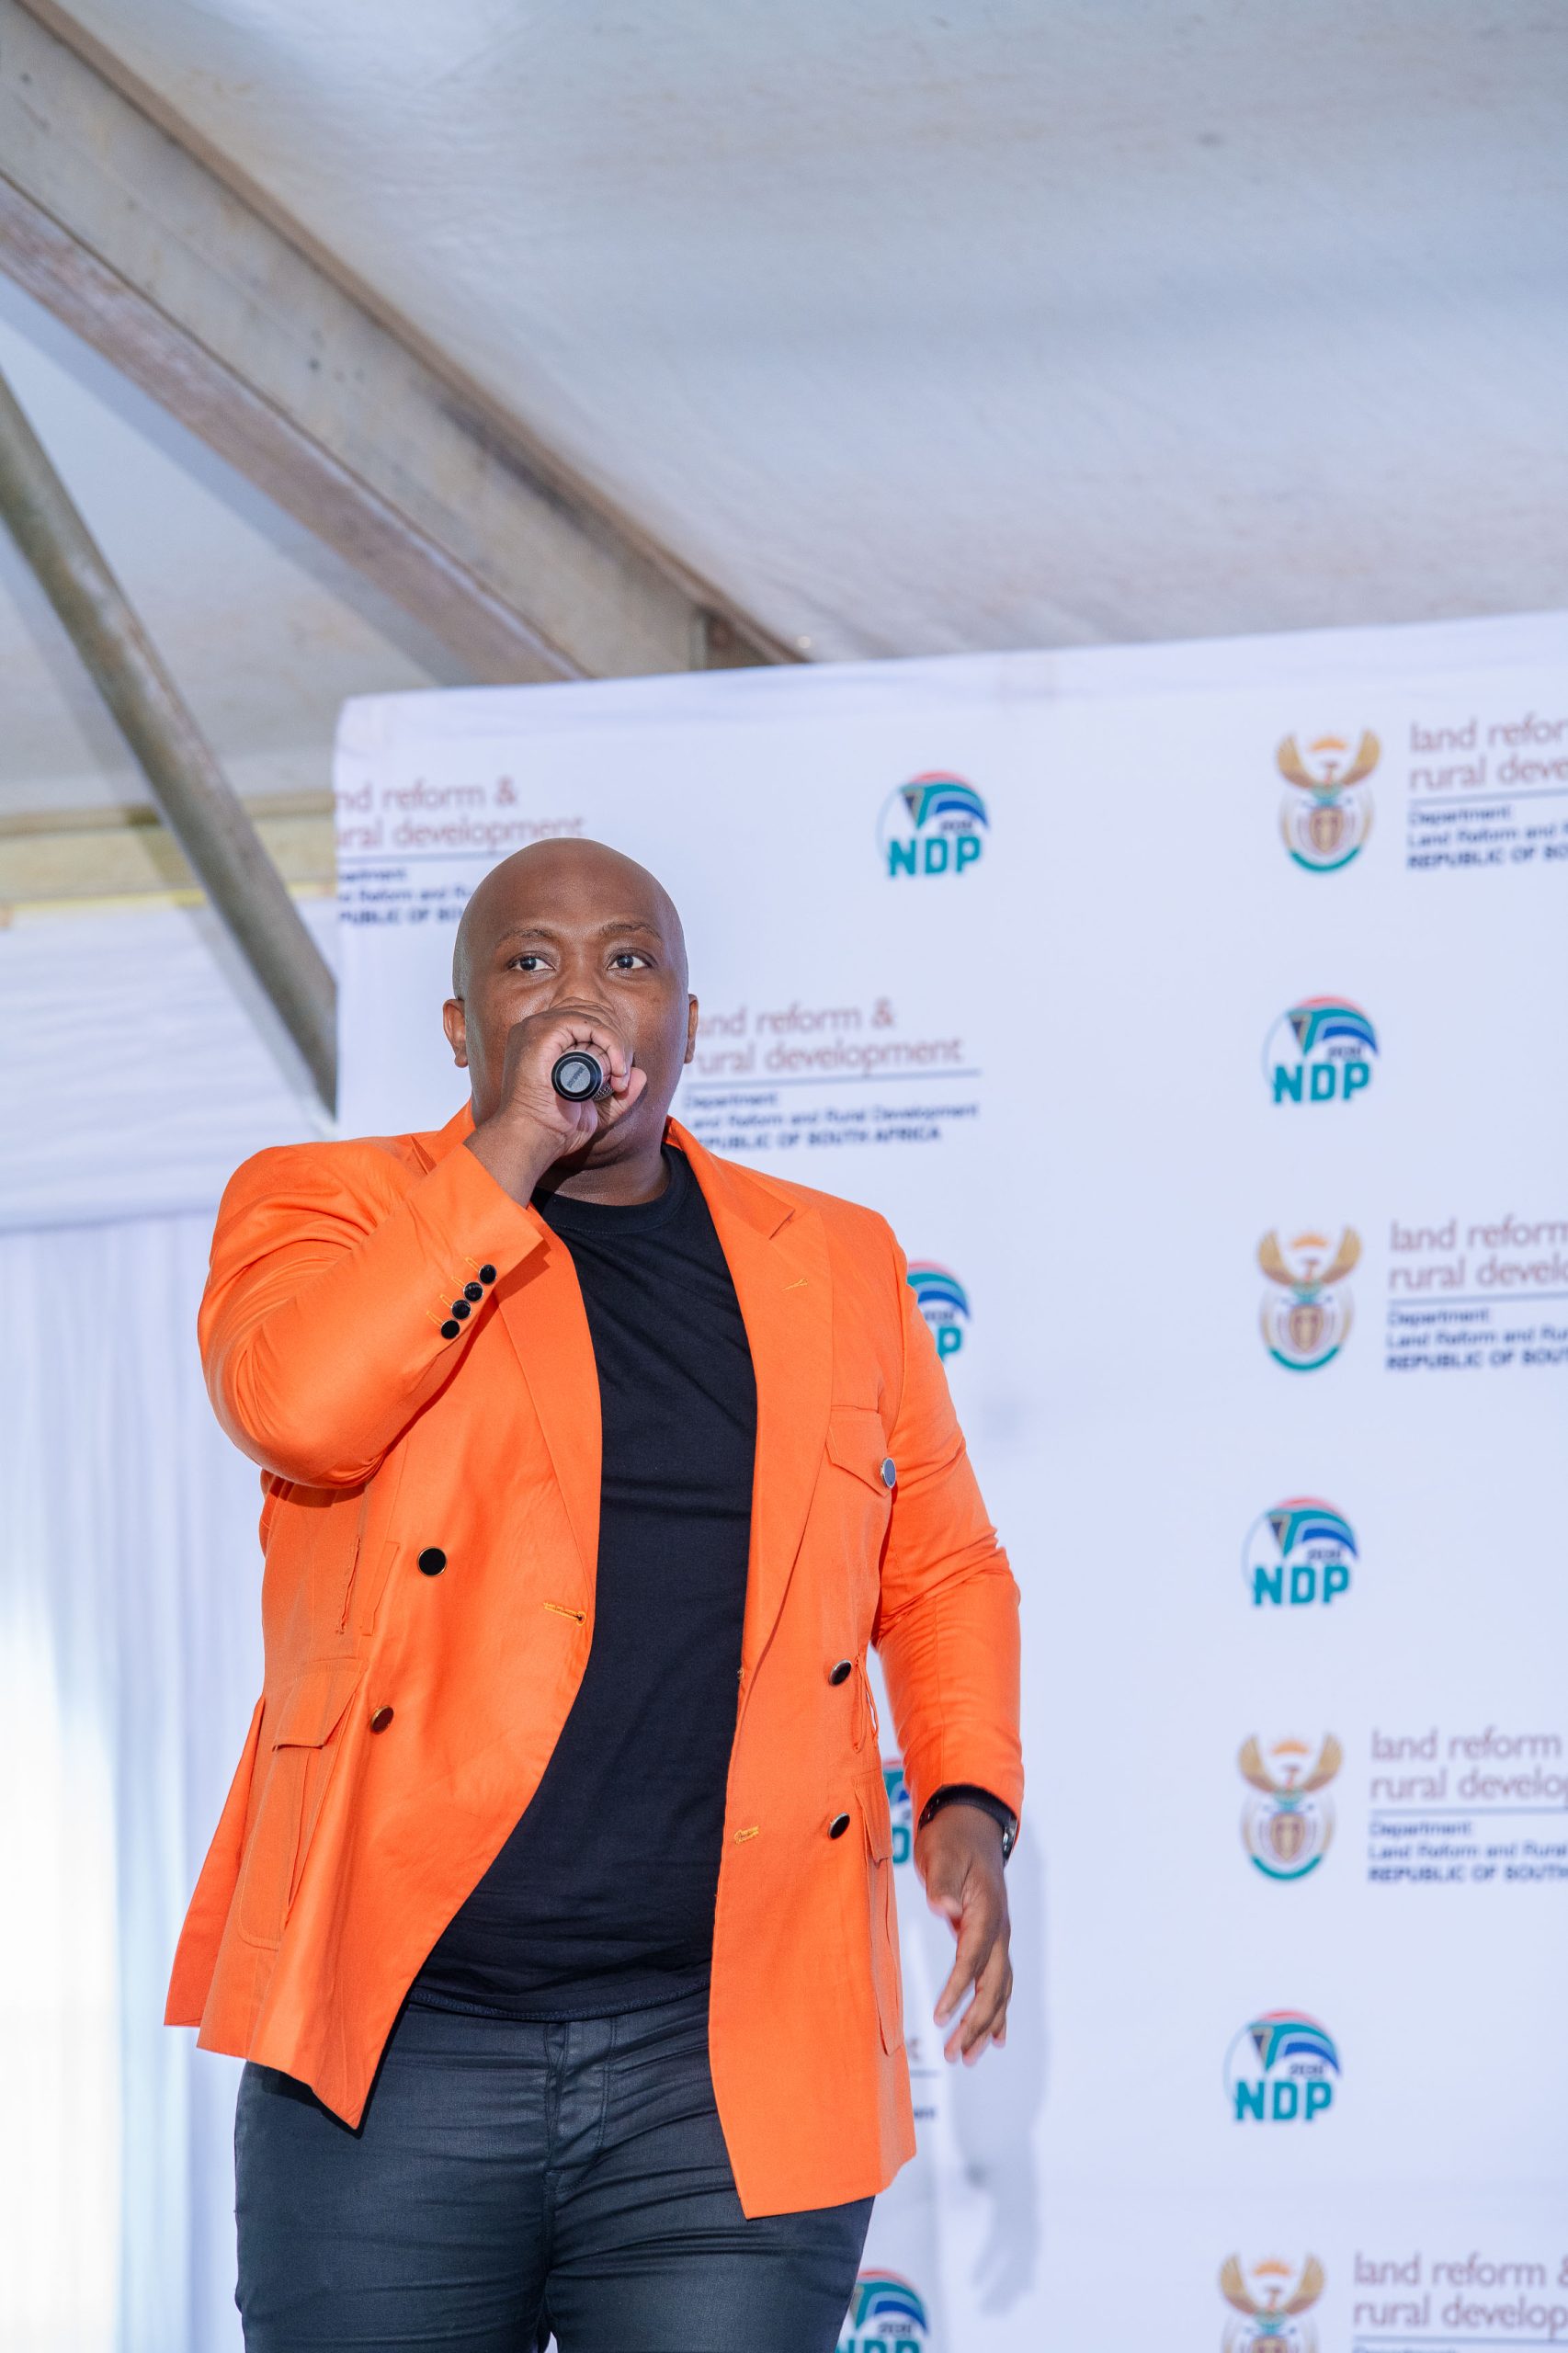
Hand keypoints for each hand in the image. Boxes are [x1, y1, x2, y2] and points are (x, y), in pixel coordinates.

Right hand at [464, 1002, 646, 1202]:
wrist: (533, 1138)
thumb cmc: (554, 1127)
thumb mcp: (594, 1109)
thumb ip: (618, 1095)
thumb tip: (640, 1074)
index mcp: (543, 1039)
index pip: (586, 1019)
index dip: (610, 1040)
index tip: (620, 1075)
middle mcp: (537, 1027)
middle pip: (593, 1013)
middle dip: (617, 1041)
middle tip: (622, 1075)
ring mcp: (538, 1027)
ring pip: (594, 1016)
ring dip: (616, 1044)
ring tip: (618, 1076)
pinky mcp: (544, 1032)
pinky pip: (589, 1023)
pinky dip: (611, 1042)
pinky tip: (616, 1067)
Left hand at [915, 1802, 1011, 2064]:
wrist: (971, 1823)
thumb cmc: (952, 1839)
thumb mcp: (940, 1854)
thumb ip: (941, 1883)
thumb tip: (944, 1909)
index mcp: (986, 1911)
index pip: (972, 1958)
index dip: (957, 1989)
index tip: (939, 2016)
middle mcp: (999, 1929)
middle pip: (992, 1985)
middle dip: (975, 2022)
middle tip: (954, 2055)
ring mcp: (999, 1936)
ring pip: (999, 1990)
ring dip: (985, 2025)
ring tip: (967, 2057)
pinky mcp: (991, 1939)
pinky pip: (1000, 1983)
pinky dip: (997, 2012)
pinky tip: (994, 2039)